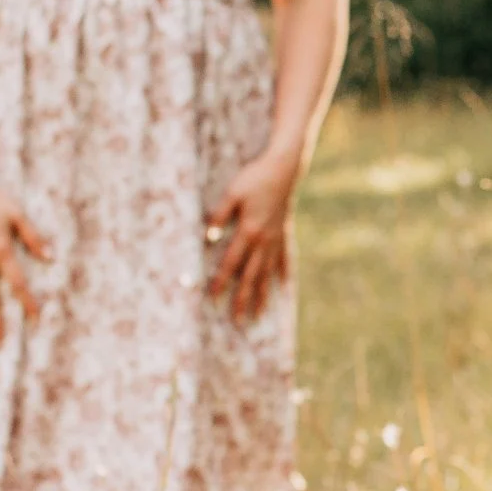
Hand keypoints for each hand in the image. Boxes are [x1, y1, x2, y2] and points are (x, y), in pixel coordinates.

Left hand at [206, 149, 297, 320]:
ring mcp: (276, 238)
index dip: (222, 281)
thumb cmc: (254, 178)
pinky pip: (283, 258)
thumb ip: (219, 215)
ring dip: (263, 294)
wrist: (284, 169)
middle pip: (251, 276)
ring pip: (267, 272)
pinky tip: (282, 287)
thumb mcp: (232, 193)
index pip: (232, 263)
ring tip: (260, 314)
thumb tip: (207, 237)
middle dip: (243, 299)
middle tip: (238, 321)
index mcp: (249, 232)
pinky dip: (282, 274)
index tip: (213, 299)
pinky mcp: (283, 232)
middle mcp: (263, 240)